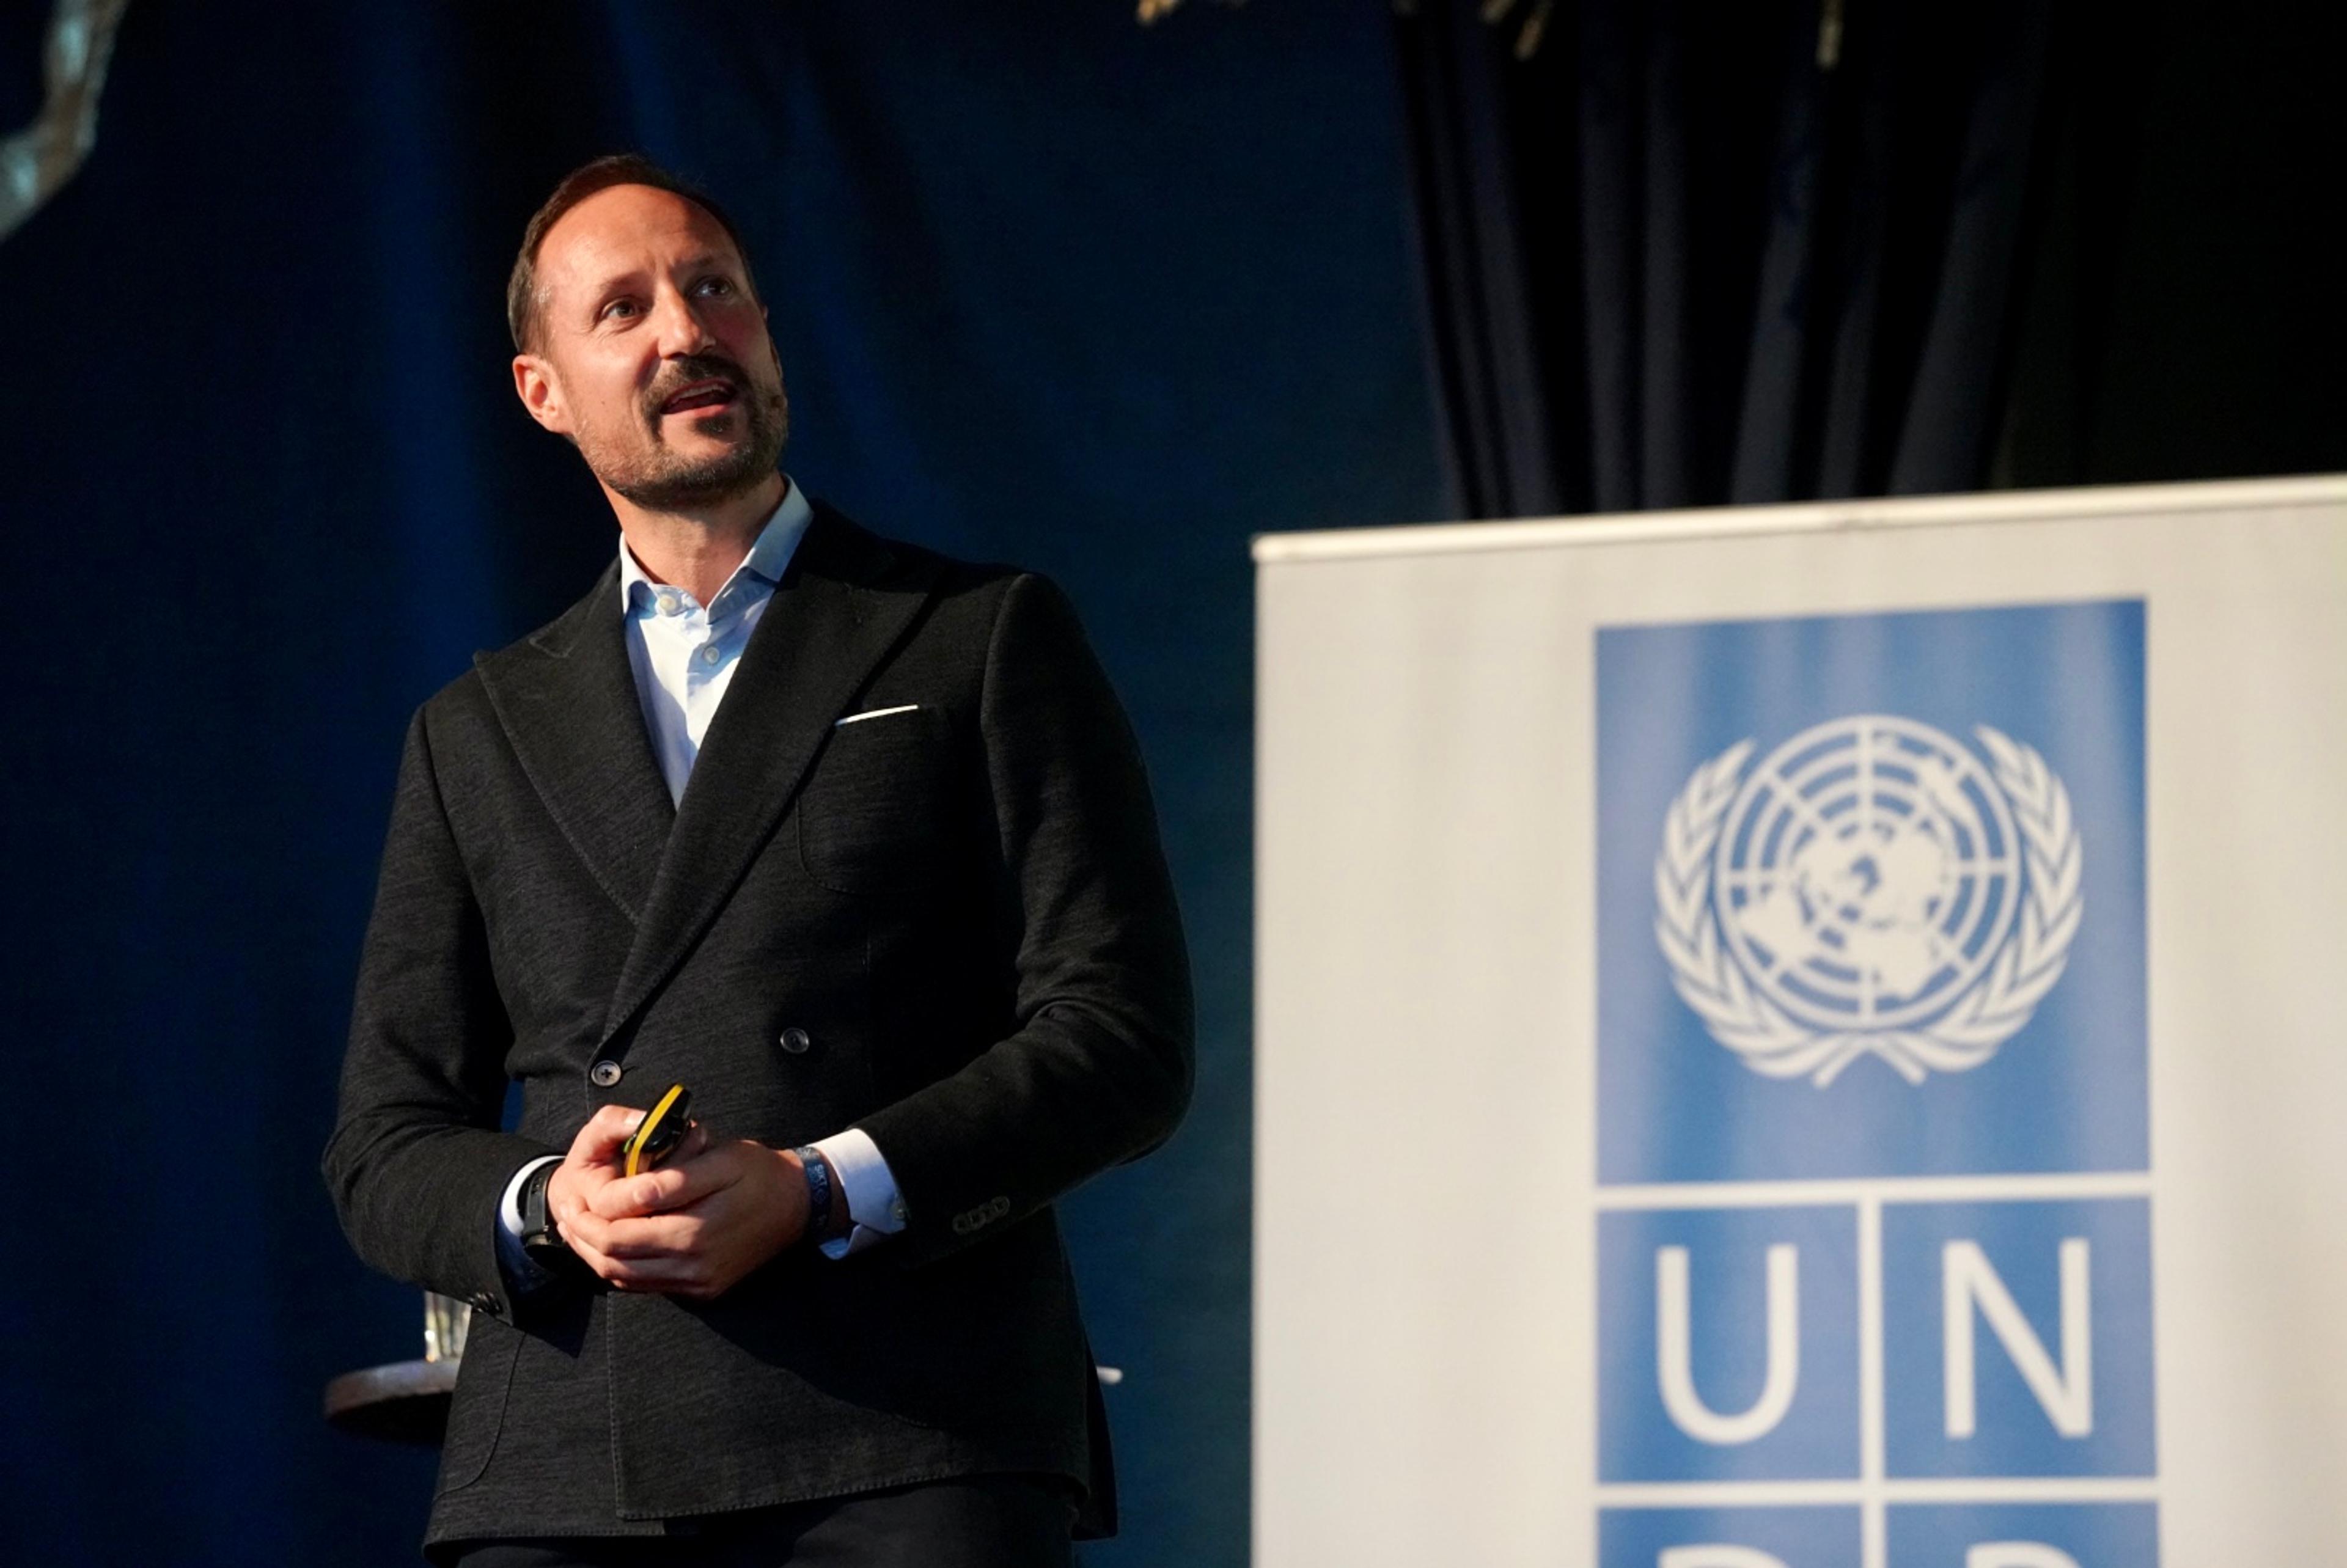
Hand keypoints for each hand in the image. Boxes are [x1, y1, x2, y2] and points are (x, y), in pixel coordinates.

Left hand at [547, 1110, 810, 1301]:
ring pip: (626, 1279)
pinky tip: (614, 1245)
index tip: (571, 1197)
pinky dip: (623, 1267)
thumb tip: (627, 1194)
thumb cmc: (759, 1174)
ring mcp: (698, 1283)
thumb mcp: (719, 1161)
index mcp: (693, 1233)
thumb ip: (669, 1181)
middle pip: (613, 1263)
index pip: (615, 1236)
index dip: (585, 1219)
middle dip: (582, 1239)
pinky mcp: (703, 1289)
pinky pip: (649, 1284)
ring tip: (581, 1229)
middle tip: (567, 1214)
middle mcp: (692, 1267)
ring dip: (597, 1256)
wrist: (800, 1205)